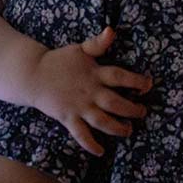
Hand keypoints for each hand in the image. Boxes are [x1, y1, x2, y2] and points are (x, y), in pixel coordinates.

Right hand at [29, 27, 152, 156]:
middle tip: (142, 112)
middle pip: (115, 103)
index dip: (136, 81)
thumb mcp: (80, 49)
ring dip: (117, 128)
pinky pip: (81, 134)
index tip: (148, 85)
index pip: (120, 77)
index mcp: (95, 73)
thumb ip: (98, 43)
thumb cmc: (59, 61)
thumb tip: (112, 30)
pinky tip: (100, 151)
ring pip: (102, 121)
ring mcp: (79, 106)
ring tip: (128, 131)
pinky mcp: (68, 118)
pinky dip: (90, 144)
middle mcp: (90, 91)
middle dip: (132, 110)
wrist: (33, 74)